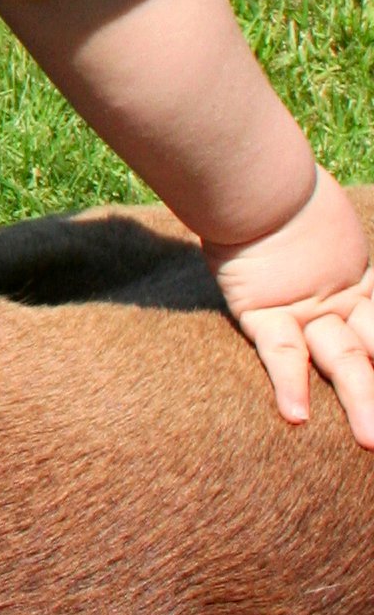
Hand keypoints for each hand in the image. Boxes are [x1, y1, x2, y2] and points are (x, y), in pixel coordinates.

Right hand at [208, 168, 373, 448]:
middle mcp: (336, 304)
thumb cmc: (277, 193)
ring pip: (343, 360)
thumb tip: (324, 239)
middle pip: (369, 351)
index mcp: (356, 282)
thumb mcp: (315, 219)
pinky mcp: (267, 312)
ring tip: (369, 439)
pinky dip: (290, 383)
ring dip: (361, 398)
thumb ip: (320, 240)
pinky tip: (296, 416)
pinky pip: (281, 354)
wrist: (253, 175)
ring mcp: (305, 310)